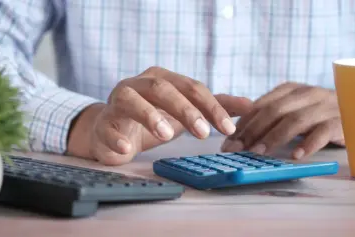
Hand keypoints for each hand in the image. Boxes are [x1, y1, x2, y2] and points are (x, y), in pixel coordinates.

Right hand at [67, 66, 251, 164]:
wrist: (113, 130)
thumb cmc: (152, 118)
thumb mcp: (185, 112)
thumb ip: (214, 106)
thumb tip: (251, 105)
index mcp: (162, 79)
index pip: (191, 87)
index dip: (211, 106)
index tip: (228, 128)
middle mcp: (139, 84)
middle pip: (162, 88)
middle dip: (185, 109)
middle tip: (203, 133)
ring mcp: (117, 102)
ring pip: (131, 100)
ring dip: (149, 115)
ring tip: (166, 135)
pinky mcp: (103, 122)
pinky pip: (107, 127)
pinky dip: (116, 138)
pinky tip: (127, 149)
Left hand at [221, 82, 344, 158]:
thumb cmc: (315, 113)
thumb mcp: (290, 108)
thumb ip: (267, 114)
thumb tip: (235, 128)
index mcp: (289, 90)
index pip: (260, 105)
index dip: (242, 124)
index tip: (228, 141)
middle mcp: (306, 94)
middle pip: (273, 111)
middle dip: (252, 131)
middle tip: (237, 149)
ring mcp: (324, 106)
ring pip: (295, 120)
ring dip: (274, 137)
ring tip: (258, 152)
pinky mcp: (339, 121)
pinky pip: (322, 132)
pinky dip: (308, 144)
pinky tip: (295, 156)